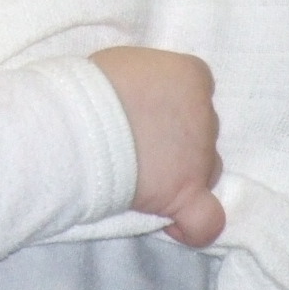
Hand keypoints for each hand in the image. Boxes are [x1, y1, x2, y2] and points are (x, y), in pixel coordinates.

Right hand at [88, 45, 224, 247]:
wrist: (79, 124)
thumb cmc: (94, 87)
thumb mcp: (126, 64)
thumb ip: (149, 82)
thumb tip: (145, 96)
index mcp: (190, 76)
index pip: (198, 89)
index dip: (176, 103)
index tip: (150, 110)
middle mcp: (204, 114)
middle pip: (204, 130)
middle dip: (180, 137)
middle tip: (142, 140)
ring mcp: (200, 156)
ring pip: (209, 168)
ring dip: (186, 172)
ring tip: (147, 176)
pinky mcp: (186, 194)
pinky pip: (207, 219)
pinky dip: (194, 225)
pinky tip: (173, 221)